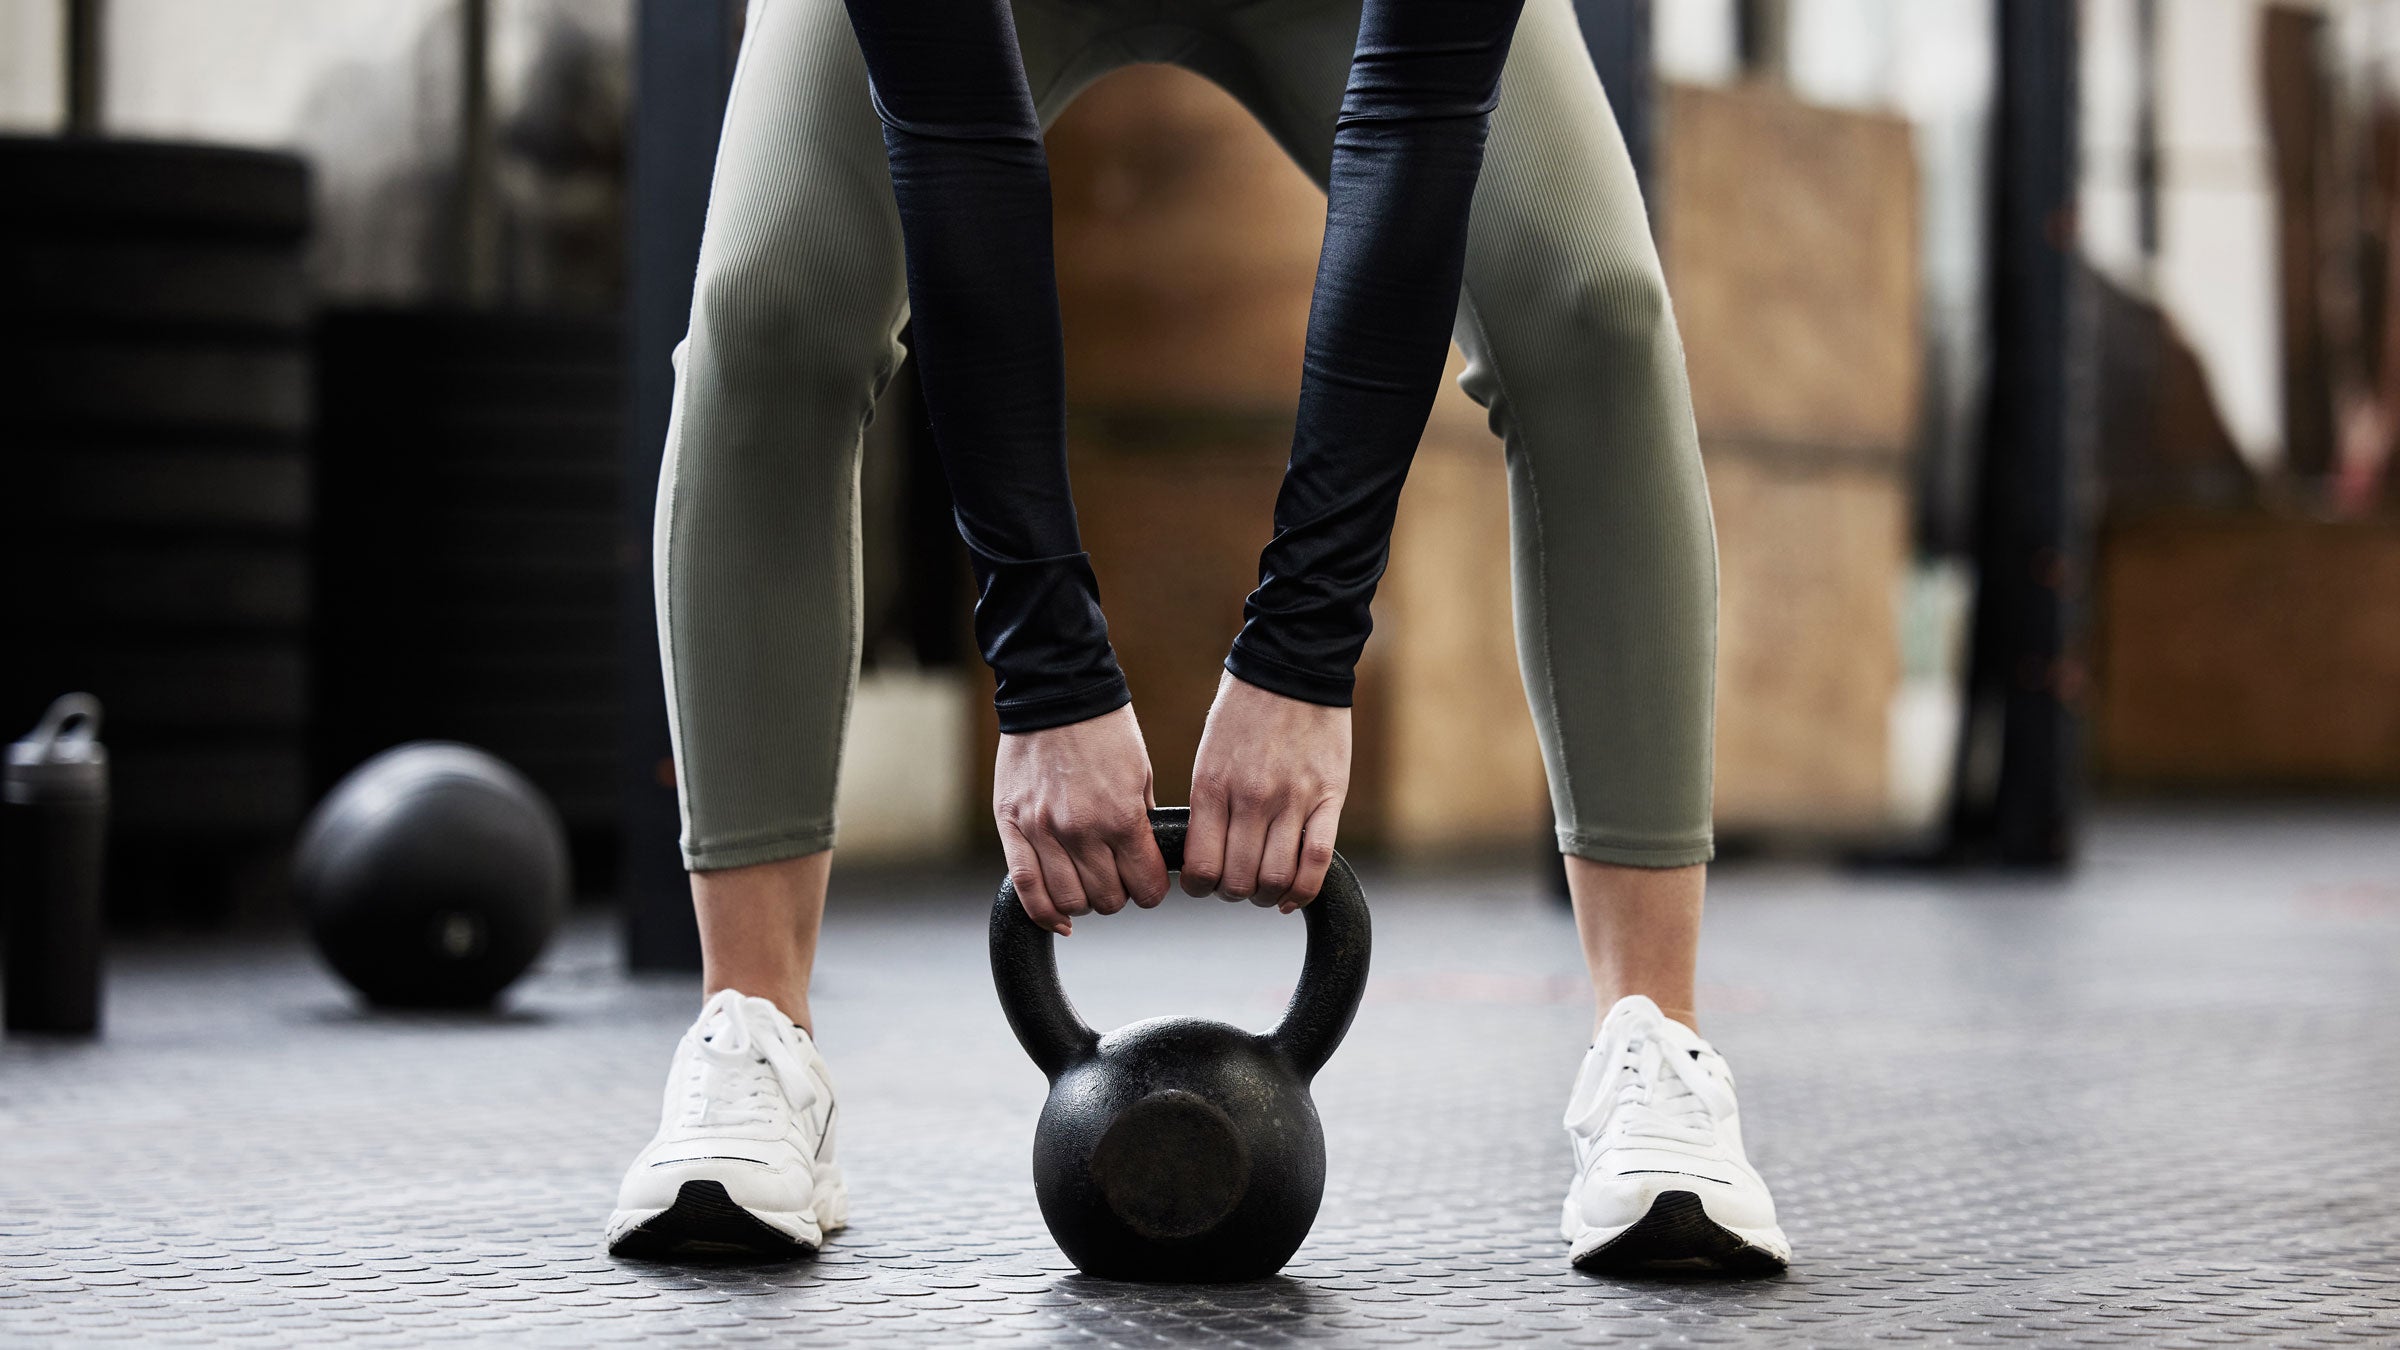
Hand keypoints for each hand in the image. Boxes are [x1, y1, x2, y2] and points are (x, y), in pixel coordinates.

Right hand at [994, 703, 1170, 935]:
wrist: (1055, 693)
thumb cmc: (1103, 729)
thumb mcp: (1140, 774)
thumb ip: (1140, 821)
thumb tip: (1146, 860)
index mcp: (1121, 817)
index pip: (1145, 885)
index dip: (1152, 891)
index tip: (1150, 885)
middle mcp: (1081, 830)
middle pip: (1107, 899)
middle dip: (1119, 895)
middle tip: (1118, 879)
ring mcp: (1042, 831)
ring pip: (1069, 901)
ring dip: (1084, 902)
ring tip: (1087, 884)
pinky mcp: (1012, 826)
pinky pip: (1026, 888)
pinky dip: (1044, 913)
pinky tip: (1058, 917)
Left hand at [1182, 673, 1350, 911]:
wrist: (1293, 664)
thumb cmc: (1245, 709)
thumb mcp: (1209, 754)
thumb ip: (1209, 803)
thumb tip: (1206, 853)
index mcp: (1211, 786)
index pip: (1200, 866)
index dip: (1200, 888)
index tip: (1204, 885)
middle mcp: (1250, 798)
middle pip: (1239, 880)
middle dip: (1234, 894)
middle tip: (1237, 886)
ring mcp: (1292, 799)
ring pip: (1277, 878)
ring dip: (1268, 896)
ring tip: (1266, 890)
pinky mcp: (1329, 796)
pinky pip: (1318, 860)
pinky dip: (1305, 889)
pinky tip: (1294, 896)